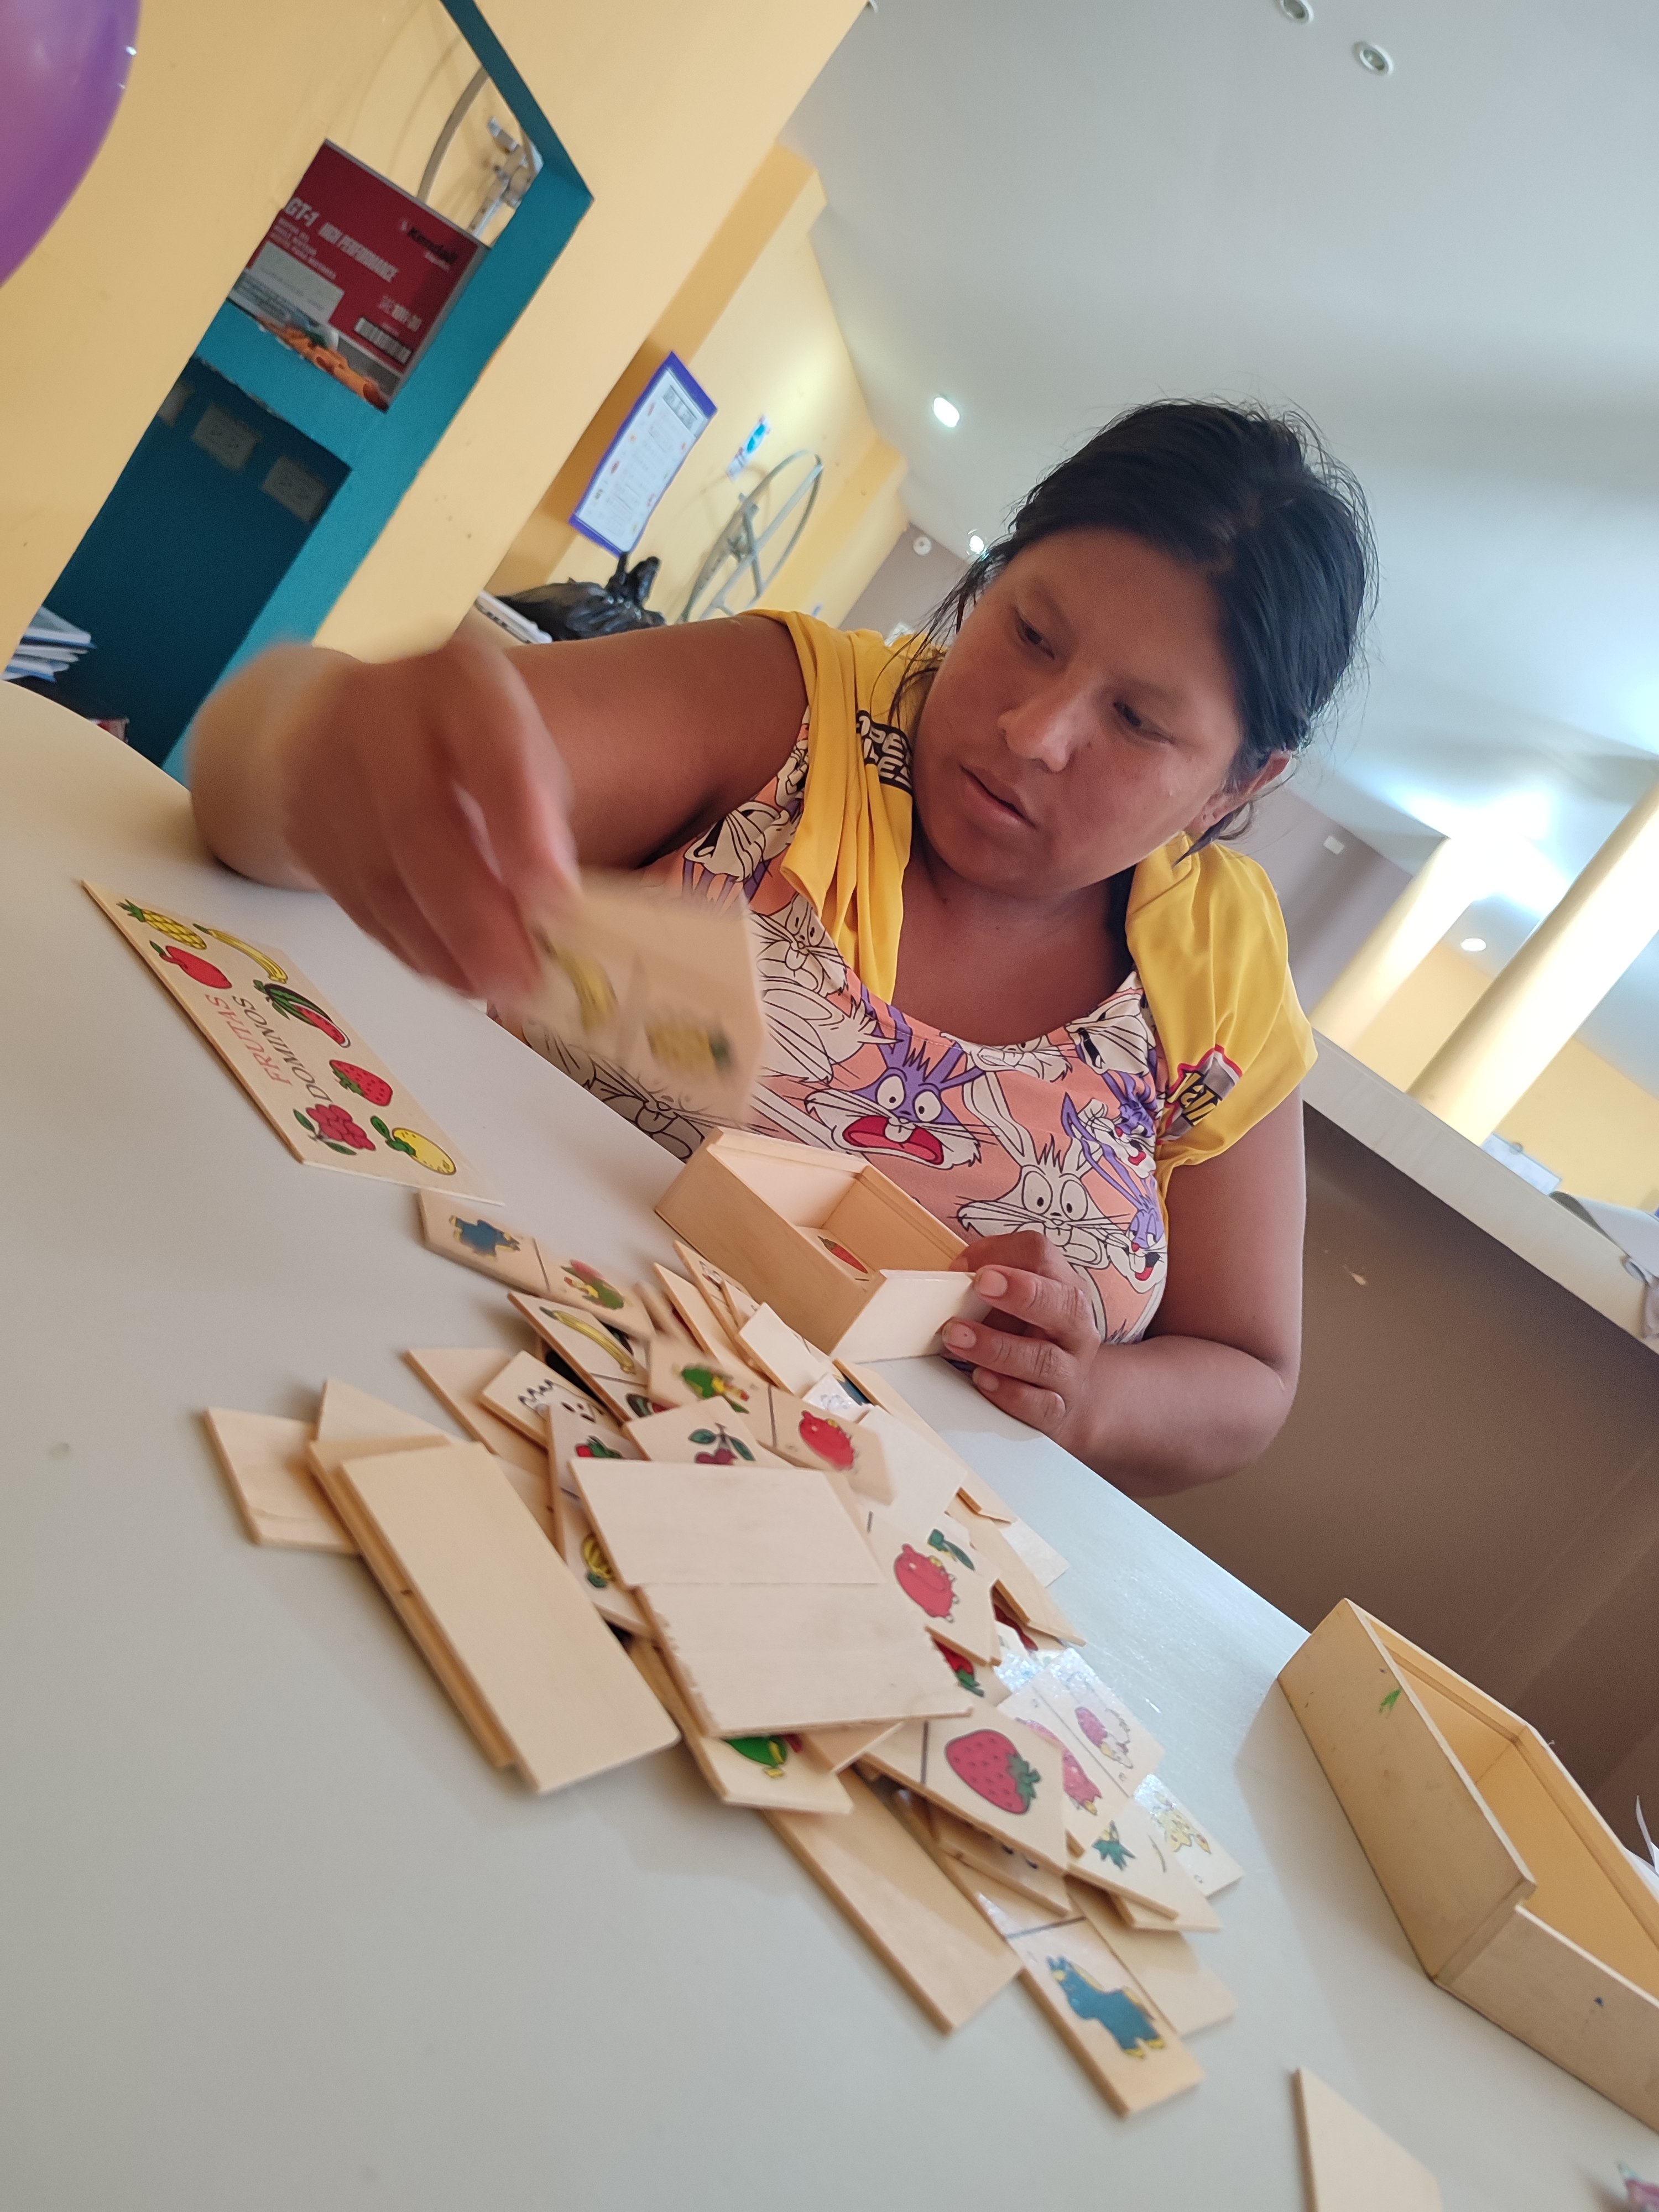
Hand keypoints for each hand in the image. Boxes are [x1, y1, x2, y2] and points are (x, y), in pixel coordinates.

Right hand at [282, 633, 578, 1003]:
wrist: (324, 723)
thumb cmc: (454, 740)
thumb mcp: (511, 738)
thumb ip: (541, 808)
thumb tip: (557, 910)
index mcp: (457, 680)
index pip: (490, 746)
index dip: (521, 826)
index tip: (554, 900)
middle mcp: (382, 716)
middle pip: (421, 825)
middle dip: (477, 915)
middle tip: (523, 979)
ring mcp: (328, 774)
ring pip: (385, 879)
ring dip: (445, 949)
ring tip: (498, 992)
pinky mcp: (305, 834)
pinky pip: (362, 906)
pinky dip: (414, 950)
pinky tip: (456, 976)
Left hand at [945, 1231, 1101, 1439]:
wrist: (1069, 1395)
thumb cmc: (1032, 1338)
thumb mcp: (1021, 1305)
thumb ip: (991, 1285)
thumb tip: (955, 1275)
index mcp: (1065, 1291)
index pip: (1043, 1258)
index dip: (1006, 1255)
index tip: (972, 1267)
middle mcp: (1075, 1331)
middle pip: (1065, 1305)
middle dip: (1023, 1292)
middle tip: (981, 1284)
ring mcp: (1070, 1373)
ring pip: (1043, 1359)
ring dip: (996, 1346)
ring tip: (957, 1336)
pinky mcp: (1056, 1410)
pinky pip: (1037, 1404)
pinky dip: (1007, 1392)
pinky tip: (982, 1379)